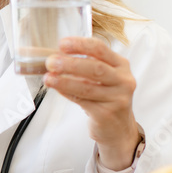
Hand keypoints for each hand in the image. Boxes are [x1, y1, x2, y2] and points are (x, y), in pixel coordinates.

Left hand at [43, 36, 140, 170]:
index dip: (80, 45)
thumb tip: (56, 57)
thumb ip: (86, 66)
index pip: (100, 49)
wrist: (118, 128)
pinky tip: (57, 88)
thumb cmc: (106, 98)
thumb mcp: (103, 78)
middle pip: (95, 67)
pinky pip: (82, 101)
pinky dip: (67, 93)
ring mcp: (117, 98)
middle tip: (51, 62)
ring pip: (87, 87)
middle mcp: (123, 80)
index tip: (62, 44)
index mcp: (121, 65)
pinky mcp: (107, 114)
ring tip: (48, 78)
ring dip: (64, 81)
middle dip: (71, 63)